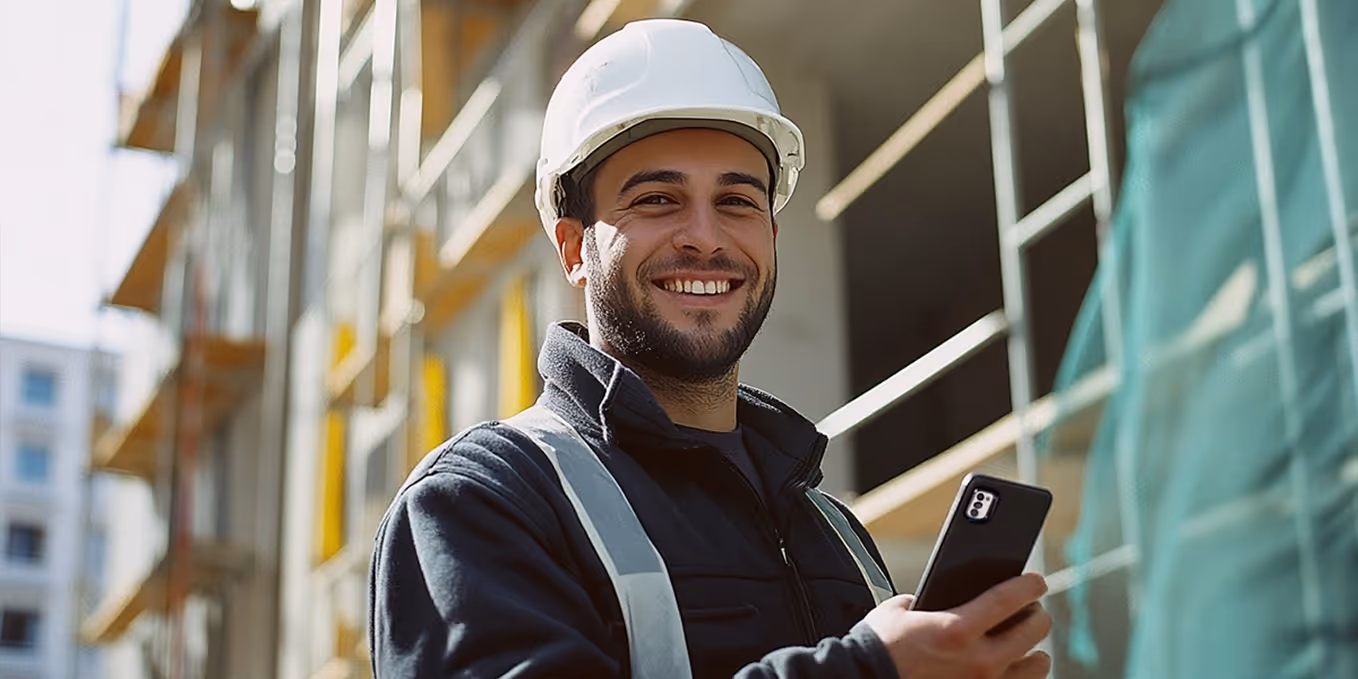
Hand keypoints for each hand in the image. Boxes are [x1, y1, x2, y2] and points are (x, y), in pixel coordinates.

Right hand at [863, 573, 1052, 678]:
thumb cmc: (879, 649)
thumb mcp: (898, 611)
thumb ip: (926, 600)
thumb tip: (941, 598)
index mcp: (957, 628)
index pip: (1010, 598)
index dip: (1029, 585)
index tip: (1036, 581)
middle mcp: (979, 660)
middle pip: (1034, 630)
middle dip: (1036, 615)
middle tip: (1030, 610)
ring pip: (1038, 665)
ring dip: (1033, 651)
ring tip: (1024, 645)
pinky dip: (1019, 675)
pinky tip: (1012, 668)